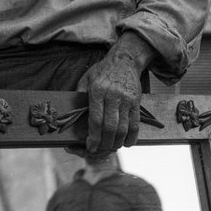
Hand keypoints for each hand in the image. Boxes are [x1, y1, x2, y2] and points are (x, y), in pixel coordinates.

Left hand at [78, 31, 157, 153]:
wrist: (125, 60)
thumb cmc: (102, 70)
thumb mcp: (86, 78)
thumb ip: (80, 95)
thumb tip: (74, 113)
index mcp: (97, 91)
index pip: (96, 119)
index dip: (94, 137)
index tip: (90, 146)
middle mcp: (112, 96)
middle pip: (110, 127)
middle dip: (104, 143)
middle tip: (100, 149)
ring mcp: (126, 99)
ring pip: (123, 128)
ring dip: (117, 142)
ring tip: (111, 147)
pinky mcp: (136, 102)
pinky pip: (135, 123)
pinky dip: (132, 137)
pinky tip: (126, 143)